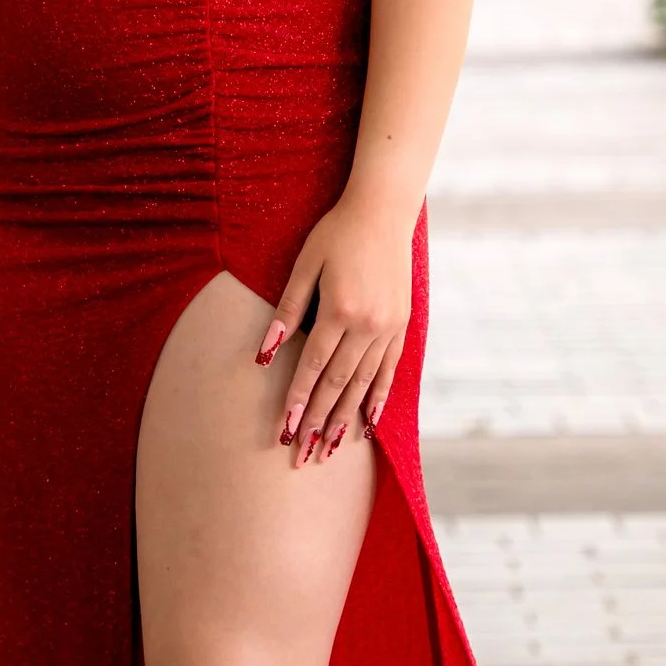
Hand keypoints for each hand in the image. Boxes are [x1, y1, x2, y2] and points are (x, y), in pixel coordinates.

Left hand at [257, 199, 412, 465]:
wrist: (383, 211)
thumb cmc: (335, 233)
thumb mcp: (304, 265)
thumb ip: (286, 310)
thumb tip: (263, 355)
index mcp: (339, 309)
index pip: (313, 367)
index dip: (298, 400)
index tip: (286, 430)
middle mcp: (367, 324)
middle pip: (338, 383)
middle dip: (318, 420)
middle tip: (303, 454)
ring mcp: (389, 327)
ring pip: (364, 383)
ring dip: (346, 418)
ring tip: (330, 448)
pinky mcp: (402, 325)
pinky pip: (389, 371)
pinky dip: (378, 398)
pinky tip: (368, 423)